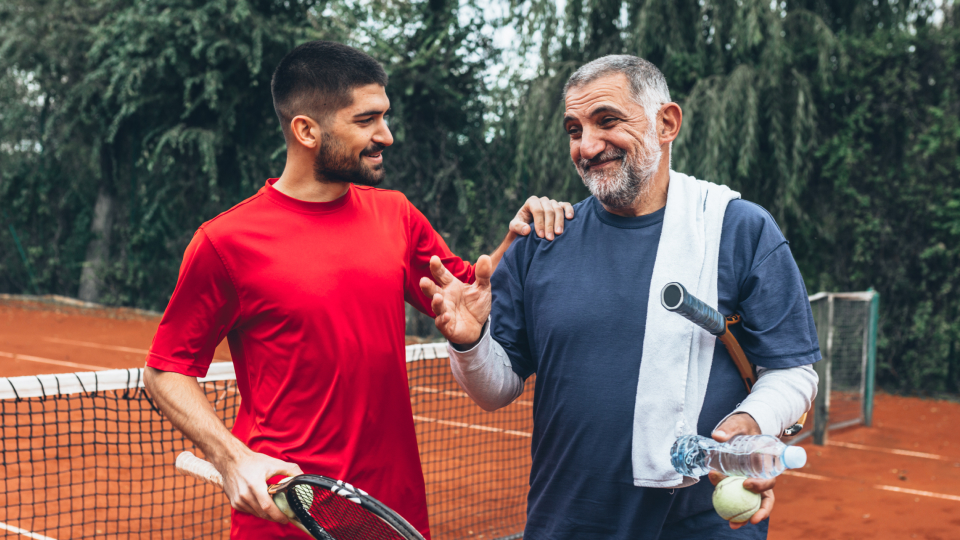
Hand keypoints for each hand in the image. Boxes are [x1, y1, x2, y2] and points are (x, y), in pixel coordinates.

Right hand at [218, 449, 303, 522]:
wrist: (231, 460)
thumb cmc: (253, 461)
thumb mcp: (273, 463)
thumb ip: (290, 470)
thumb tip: (303, 477)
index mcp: (255, 486)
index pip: (267, 507)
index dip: (278, 515)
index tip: (287, 519)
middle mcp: (245, 495)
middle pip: (263, 513)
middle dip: (275, 517)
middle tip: (285, 516)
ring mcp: (238, 500)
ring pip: (256, 513)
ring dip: (266, 514)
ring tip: (276, 511)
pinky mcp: (234, 503)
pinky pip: (249, 511)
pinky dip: (257, 510)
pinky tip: (264, 506)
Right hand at [419, 254, 491, 344]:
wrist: (478, 326)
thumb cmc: (476, 304)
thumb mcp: (483, 288)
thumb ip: (483, 274)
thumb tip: (485, 257)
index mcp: (451, 286)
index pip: (442, 275)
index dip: (437, 267)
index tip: (434, 259)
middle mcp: (445, 298)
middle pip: (433, 291)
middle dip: (427, 286)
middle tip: (423, 281)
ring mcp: (444, 312)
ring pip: (436, 307)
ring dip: (436, 303)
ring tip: (437, 297)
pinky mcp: (447, 327)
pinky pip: (442, 324)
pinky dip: (443, 320)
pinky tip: (447, 316)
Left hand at [511, 196, 574, 240]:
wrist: (529, 226)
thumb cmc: (522, 226)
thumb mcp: (514, 227)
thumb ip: (518, 227)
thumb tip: (527, 230)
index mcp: (531, 202)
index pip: (537, 210)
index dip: (540, 223)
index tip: (541, 235)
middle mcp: (542, 200)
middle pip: (548, 210)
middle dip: (549, 225)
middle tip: (550, 238)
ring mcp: (552, 202)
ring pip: (558, 209)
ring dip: (559, 221)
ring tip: (559, 233)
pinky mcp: (560, 206)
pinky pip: (566, 205)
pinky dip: (569, 210)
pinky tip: (570, 218)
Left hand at [709, 413, 774, 528]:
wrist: (742, 429)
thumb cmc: (743, 426)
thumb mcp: (738, 424)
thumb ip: (729, 428)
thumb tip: (718, 436)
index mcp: (768, 464)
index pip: (769, 480)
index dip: (761, 485)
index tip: (746, 484)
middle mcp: (763, 476)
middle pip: (766, 498)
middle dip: (760, 511)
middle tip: (750, 519)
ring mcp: (753, 482)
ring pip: (754, 503)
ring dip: (746, 516)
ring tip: (733, 524)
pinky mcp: (742, 484)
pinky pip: (739, 497)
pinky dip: (733, 507)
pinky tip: (724, 515)